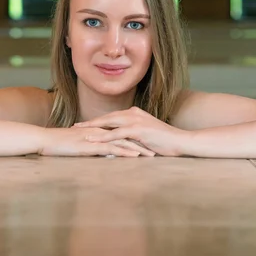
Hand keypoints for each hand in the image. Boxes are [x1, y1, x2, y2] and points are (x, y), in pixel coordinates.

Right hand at [39, 127, 155, 157]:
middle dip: (142, 142)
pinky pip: (112, 148)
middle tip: (157, 149)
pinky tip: (134, 156)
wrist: (45, 140)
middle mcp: (100, 131)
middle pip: (126, 136)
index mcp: (98, 130)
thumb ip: (93, 146)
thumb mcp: (80, 145)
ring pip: (122, 141)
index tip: (150, 144)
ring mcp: (97, 138)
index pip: (121, 133)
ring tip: (152, 155)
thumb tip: (104, 152)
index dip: (135, 138)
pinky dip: (125, 151)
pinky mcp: (92, 145)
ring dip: (138, 148)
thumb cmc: (59, 143)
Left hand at [73, 106, 189, 156]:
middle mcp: (133, 113)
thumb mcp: (146, 135)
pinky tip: (94, 140)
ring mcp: (135, 120)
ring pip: (109, 124)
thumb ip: (134, 135)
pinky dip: (103, 136)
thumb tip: (122, 142)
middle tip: (75, 127)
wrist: (180, 141)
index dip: (97, 120)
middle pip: (107, 117)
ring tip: (79, 133)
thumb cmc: (165, 141)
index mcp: (134, 113)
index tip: (84, 124)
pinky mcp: (138, 130)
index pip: (112, 116)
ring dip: (93, 128)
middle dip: (90, 122)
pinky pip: (116, 133)